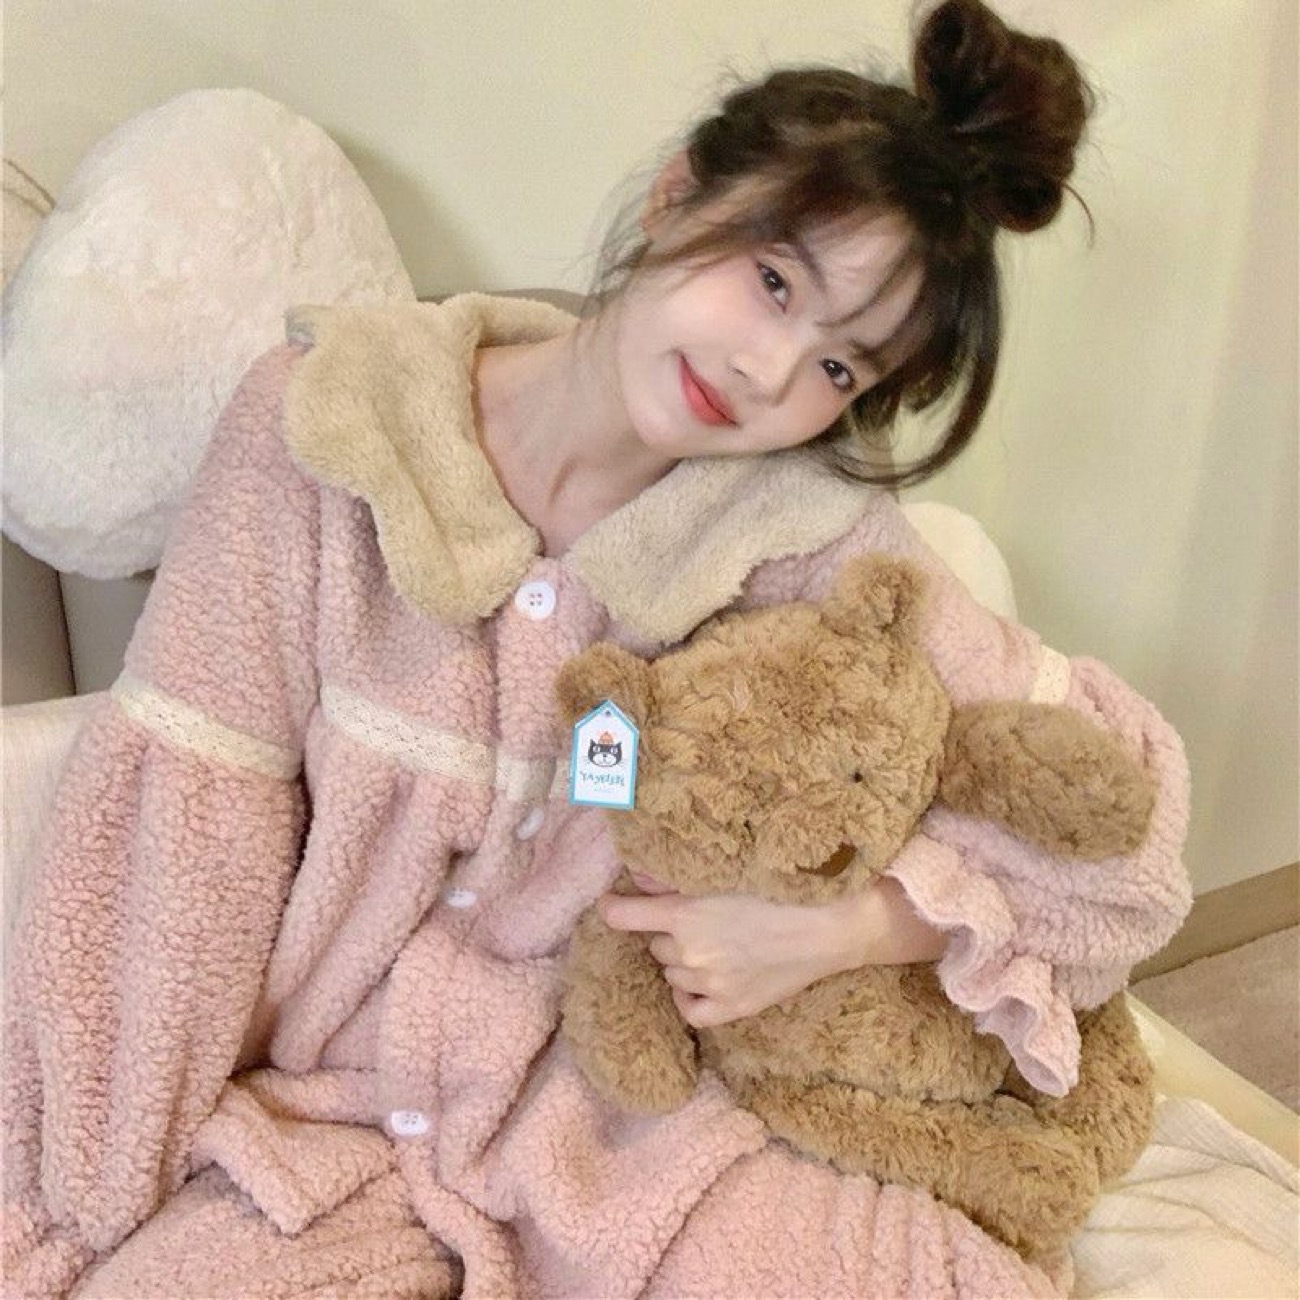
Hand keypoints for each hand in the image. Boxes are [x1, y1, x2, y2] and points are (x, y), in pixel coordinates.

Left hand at [599, 873, 947, 1028]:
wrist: (824, 929)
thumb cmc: (778, 892)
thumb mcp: (724, 877)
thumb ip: (674, 880)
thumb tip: (635, 878)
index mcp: (687, 913)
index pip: (622, 916)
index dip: (614, 909)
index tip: (613, 907)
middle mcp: (691, 951)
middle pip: (655, 946)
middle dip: (670, 935)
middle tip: (700, 922)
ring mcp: (709, 983)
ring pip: (671, 974)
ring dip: (683, 962)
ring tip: (714, 946)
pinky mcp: (730, 1008)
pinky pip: (688, 1009)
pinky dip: (688, 996)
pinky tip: (701, 982)